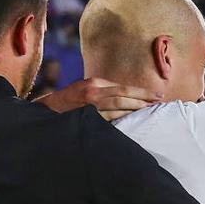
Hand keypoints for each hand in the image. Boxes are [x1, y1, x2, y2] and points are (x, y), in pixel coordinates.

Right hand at [35, 78, 162, 119]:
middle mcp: (93, 92)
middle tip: (159, 101)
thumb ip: (103, 91)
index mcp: (94, 83)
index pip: (123, 87)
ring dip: (136, 108)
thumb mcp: (85, 89)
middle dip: (143, 98)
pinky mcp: (87, 118)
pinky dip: (122, 118)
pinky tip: (133, 121)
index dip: (140, 91)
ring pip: (119, 106)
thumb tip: (126, 97)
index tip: (155, 95)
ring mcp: (90, 106)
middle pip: (124, 94)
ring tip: (150, 110)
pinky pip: (109, 119)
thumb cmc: (68, 102)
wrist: (46, 112)